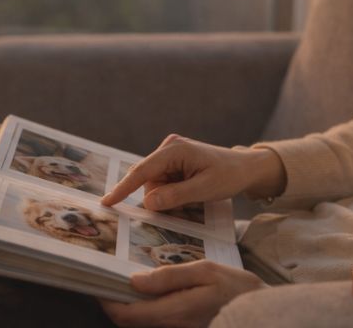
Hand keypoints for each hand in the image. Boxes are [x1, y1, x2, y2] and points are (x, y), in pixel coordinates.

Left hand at [100, 260, 265, 327]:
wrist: (260, 311)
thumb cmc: (236, 288)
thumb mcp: (204, 271)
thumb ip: (168, 276)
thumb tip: (134, 280)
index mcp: (172, 312)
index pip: (125, 314)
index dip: (106, 300)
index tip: (96, 282)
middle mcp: (170, 327)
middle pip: (128, 321)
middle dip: (114, 302)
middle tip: (107, 278)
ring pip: (140, 322)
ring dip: (129, 305)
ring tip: (126, 280)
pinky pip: (155, 322)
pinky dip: (145, 308)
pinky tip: (150, 290)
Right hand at [101, 134, 285, 210]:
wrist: (245, 168)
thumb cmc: (229, 175)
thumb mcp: (204, 189)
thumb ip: (175, 196)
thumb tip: (147, 202)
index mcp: (174, 150)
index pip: (142, 171)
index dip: (123, 189)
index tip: (107, 203)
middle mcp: (169, 148)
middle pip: (148, 182)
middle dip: (161, 198)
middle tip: (186, 203)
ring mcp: (170, 154)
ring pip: (155, 186)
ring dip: (168, 198)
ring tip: (194, 196)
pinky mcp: (174, 163)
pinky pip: (163, 184)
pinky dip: (173, 194)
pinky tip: (190, 193)